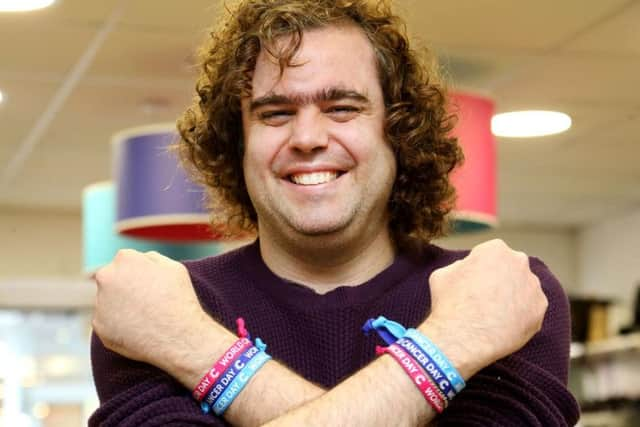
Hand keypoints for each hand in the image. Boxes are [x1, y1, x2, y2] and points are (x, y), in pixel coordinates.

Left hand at [92, 249, 212, 368]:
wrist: (177, 336)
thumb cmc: (178, 299)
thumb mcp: (174, 267)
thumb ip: (152, 259)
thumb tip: (140, 259)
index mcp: (124, 259)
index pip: (126, 261)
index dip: (139, 274)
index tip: (150, 286)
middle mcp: (106, 277)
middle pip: (112, 279)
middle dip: (125, 288)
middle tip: (145, 302)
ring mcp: (100, 303)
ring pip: (108, 302)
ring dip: (121, 307)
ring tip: (145, 318)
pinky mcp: (99, 326)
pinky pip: (108, 323)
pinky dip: (119, 326)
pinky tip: (138, 330)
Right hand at [421, 239, 547, 377]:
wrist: (463, 337)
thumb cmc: (450, 303)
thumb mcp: (442, 274)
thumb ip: (460, 266)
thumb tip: (466, 268)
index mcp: (495, 249)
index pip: (492, 255)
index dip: (481, 269)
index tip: (474, 283)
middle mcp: (519, 262)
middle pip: (511, 268)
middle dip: (502, 279)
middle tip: (486, 298)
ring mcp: (532, 285)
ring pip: (523, 288)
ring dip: (513, 297)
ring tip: (494, 314)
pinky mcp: (540, 308)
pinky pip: (531, 309)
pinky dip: (520, 315)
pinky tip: (504, 325)